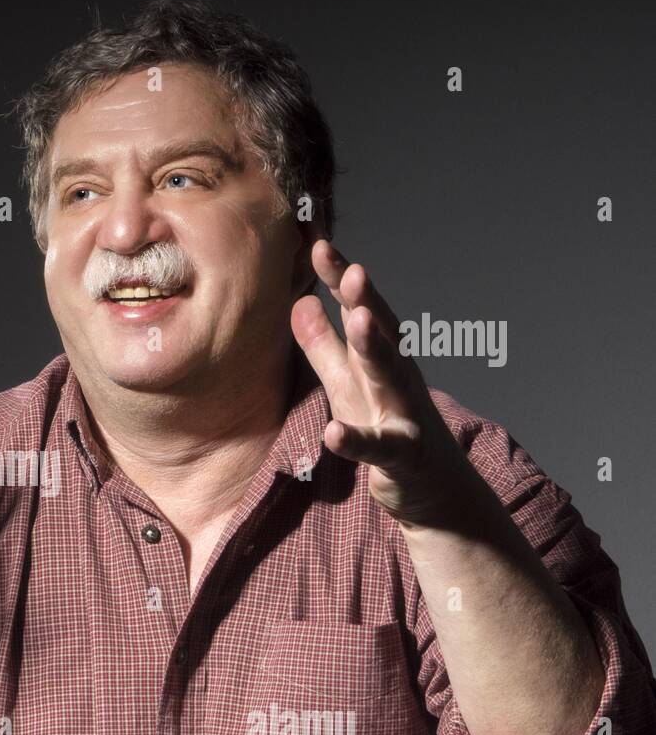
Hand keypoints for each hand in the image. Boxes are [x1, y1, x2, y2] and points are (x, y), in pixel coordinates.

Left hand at [289, 239, 478, 527]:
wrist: (434, 489)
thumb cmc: (387, 426)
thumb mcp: (346, 385)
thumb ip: (322, 346)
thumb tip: (300, 301)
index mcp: (382, 357)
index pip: (359, 310)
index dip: (341, 280)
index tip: (319, 245)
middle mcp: (398, 377)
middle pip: (383, 333)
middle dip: (367, 301)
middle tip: (353, 269)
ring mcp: (405, 414)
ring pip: (390, 378)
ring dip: (374, 349)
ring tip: (355, 320)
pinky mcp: (404, 457)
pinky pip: (379, 448)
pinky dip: (356, 441)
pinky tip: (334, 433)